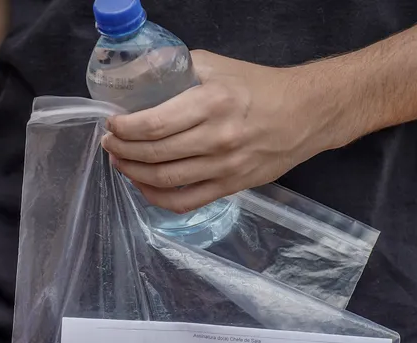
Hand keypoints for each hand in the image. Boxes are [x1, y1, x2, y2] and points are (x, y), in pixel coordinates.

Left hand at [102, 50, 353, 213]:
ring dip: (134, 173)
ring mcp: (224, 168)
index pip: (155, 124)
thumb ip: (178, 69)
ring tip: (121, 161)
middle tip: (111, 143)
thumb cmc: (260, 87)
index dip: (125, 128)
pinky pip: (184, 202)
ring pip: (165, 180)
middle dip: (123, 150)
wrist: (305, 114)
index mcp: (212, 104)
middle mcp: (217, 139)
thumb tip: (139, 75)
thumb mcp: (218, 66)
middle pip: (155, 154)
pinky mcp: (230, 187)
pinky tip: (144, 185)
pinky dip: (156, 197)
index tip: (112, 124)